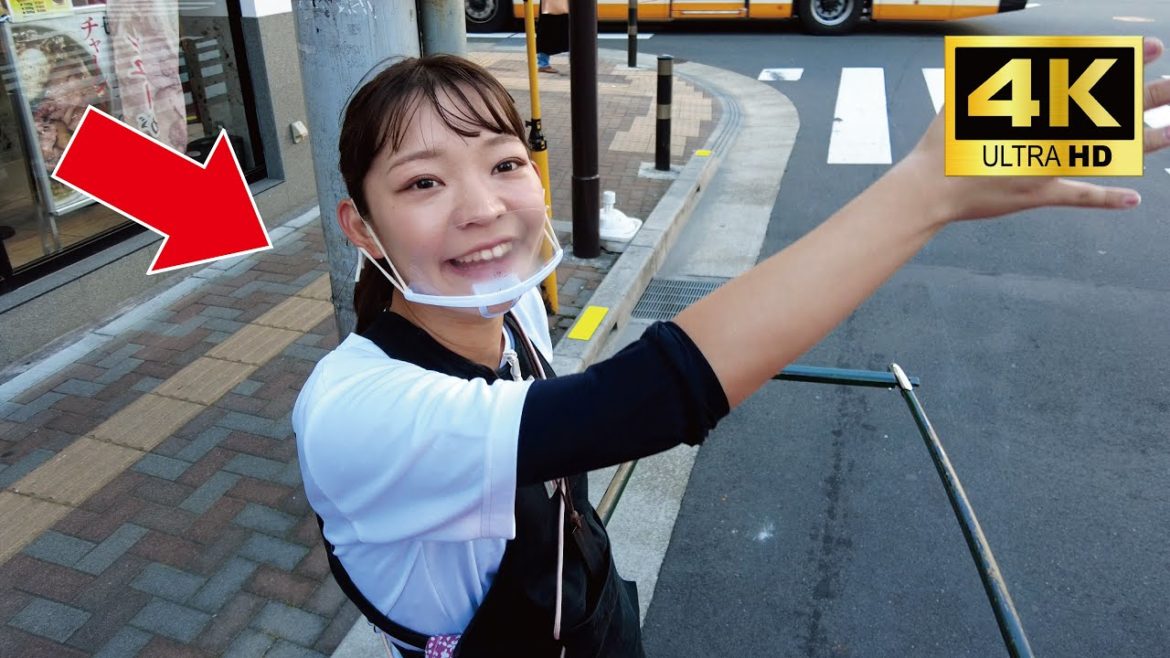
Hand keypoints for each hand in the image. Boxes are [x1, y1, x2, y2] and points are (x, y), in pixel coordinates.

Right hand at [903, 36, 1169, 224]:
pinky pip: (1078, 195)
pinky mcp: (1040, 193)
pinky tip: (1134, 199)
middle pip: (1110, 111)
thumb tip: (1007, 55)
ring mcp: (1048, 166)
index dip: (1126, 61)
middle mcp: (1048, 136)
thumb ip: (993, 75)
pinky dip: (1105, 198)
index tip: (1153, 48)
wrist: (930, 187)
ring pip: (1107, 152)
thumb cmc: (943, 143)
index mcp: (1036, 110)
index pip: (1092, 78)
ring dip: (1146, 143)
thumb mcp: (967, 98)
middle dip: (1150, 96)